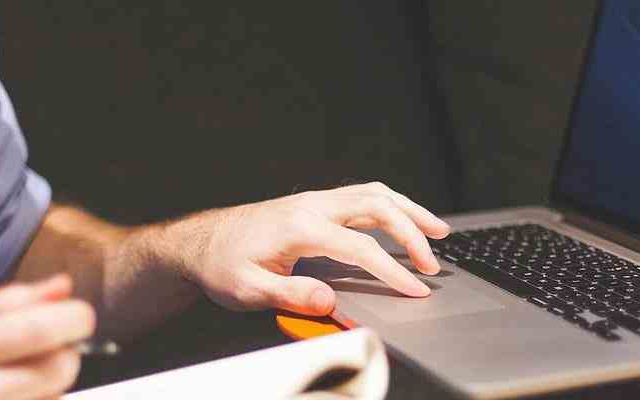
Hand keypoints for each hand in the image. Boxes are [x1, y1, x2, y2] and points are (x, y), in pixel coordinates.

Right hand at [0, 275, 94, 399]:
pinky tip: (13, 397)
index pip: (41, 330)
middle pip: (60, 368)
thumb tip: (64, 288)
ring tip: (14, 379)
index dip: (74, 320)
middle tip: (48, 349)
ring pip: (57, 396)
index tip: (78, 317)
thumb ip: (13, 303)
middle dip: (66, 354)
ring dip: (50, 385)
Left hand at [160, 182, 449, 315]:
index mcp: (301, 227)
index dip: (393, 270)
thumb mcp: (247, 289)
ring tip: (438, 231)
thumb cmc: (222, 266)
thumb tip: (328, 300)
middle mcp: (313, 206)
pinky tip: (405, 219)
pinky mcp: (316, 203)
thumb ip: (289, 294)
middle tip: (433, 264)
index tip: (415, 290)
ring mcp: (315, 201)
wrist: (200, 243)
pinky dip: (392, 205)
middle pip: (378, 207)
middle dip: (413, 233)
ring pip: (375, 194)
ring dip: (410, 210)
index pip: (361, 248)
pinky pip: (364, 195)